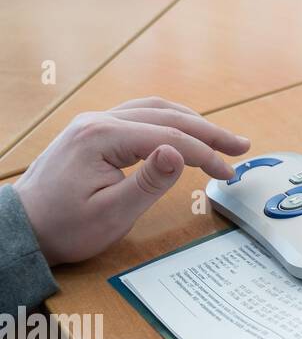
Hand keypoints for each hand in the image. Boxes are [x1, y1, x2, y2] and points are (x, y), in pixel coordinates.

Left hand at [14, 97, 250, 265]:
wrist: (22, 229)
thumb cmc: (64, 228)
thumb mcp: (111, 213)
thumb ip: (149, 182)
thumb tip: (177, 152)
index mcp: (101, 137)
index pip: (169, 138)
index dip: (205, 155)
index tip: (229, 172)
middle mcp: (97, 121)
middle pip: (166, 117)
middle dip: (208, 132)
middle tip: (240, 146)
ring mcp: (94, 122)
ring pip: (154, 109)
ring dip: (191, 121)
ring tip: (219, 138)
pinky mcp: (93, 131)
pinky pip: (139, 114)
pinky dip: (169, 120)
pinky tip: (184, 130)